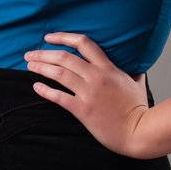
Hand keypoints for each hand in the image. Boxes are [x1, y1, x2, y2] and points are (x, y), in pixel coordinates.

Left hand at [25, 32, 155, 157]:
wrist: (141, 133)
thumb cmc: (139, 109)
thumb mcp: (137, 84)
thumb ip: (132, 72)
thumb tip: (136, 66)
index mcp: (108, 68)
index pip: (83, 43)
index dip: (63, 37)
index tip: (48, 37)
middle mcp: (96, 77)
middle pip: (64, 57)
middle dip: (43, 53)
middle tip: (29, 54)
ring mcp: (89, 93)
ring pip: (59, 74)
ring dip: (41, 68)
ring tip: (29, 65)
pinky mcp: (84, 110)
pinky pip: (59, 97)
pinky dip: (45, 90)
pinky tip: (36, 87)